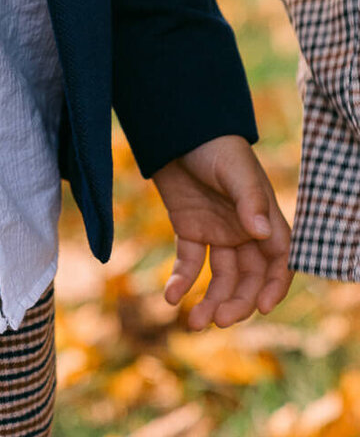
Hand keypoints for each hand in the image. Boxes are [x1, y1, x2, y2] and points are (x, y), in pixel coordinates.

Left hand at [153, 135, 291, 328]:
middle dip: (237, 302)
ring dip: (211, 301)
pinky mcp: (189, 228)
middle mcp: (243, 230)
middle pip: (248, 278)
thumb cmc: (214, 144)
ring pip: (220, 277)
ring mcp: (216, 231)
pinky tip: (171, 297)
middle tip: (218, 321)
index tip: (262, 307)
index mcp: (263, 218)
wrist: (175, 127)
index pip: (278, 261)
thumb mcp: (234, 170)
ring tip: (194, 322)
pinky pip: (189, 262)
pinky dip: (182, 280)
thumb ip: (248, 200)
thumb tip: (260, 231)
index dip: (274, 287)